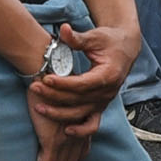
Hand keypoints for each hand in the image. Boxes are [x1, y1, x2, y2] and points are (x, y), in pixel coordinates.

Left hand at [24, 18, 136, 160]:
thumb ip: (78, 38)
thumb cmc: (109, 41)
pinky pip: (91, 124)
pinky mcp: (100, 106)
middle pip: (77, 100)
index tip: (45, 78)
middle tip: (34, 87)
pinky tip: (65, 131)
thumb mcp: (95, 37)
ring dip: (58, 113)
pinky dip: (80, 130)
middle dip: (54, 96)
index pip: (82, 84)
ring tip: (38, 107)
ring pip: (80, 113)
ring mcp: (104, 102)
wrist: (125, 49)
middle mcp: (107, 92)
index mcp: (108, 75)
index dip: (63, 84)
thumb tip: (63, 30)